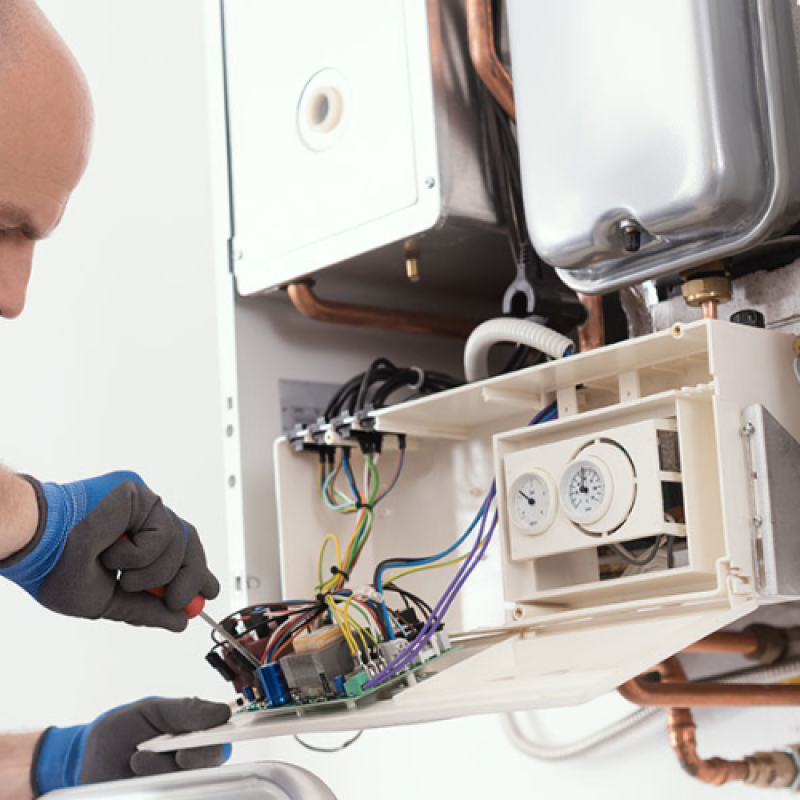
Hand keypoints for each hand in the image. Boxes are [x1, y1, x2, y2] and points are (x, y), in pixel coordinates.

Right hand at [0, 471, 219, 630]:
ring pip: (179, 541)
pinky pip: (161, 530)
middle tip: (179, 601)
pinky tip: (114, 554)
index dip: (197, 572)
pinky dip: (140, 553)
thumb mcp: (108, 600)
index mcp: (134, 541)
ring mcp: (141, 505)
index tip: (208, 592)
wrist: (34, 548)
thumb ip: (145, 609)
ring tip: (122, 575)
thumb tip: (179, 621)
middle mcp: (142, 520)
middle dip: (190, 577)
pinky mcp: (138, 493)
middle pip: (188, 543)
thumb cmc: (55, 570)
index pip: (178, 551)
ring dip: (153, 571)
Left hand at [32, 697, 231, 794]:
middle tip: (165, 753)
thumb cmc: (123, 728)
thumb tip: (222, 712)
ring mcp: (176, 782)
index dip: (216, 742)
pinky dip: (152, 785)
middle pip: (210, 765)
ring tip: (136, 760)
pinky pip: (170, 793)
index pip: (222, 738)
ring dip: (160, 770)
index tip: (192, 745)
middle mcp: (192, 759)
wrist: (86, 758)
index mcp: (197, 731)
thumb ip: (186, 711)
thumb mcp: (152, 710)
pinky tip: (135, 778)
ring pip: (187, 782)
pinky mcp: (163, 794)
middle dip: (188, 759)